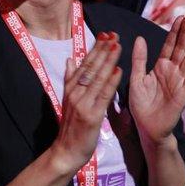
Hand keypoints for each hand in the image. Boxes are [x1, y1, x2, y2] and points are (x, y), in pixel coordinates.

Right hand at [51, 32, 121, 173]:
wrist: (66, 151)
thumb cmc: (71, 127)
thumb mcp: (68, 100)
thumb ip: (70, 79)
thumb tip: (70, 59)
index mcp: (71, 88)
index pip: (84, 63)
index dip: (95, 48)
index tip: (105, 34)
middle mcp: (75, 93)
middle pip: (91, 67)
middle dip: (103, 50)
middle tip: (114, 34)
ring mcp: (82, 104)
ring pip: (97, 78)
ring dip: (108, 61)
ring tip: (117, 46)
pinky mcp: (91, 115)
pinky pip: (103, 96)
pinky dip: (110, 82)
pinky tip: (118, 71)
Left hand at [130, 14, 184, 145]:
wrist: (148, 128)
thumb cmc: (141, 105)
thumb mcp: (136, 79)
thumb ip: (139, 59)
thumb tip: (140, 38)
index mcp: (160, 67)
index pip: (169, 45)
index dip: (174, 31)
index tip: (180, 16)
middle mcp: (172, 71)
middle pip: (181, 47)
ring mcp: (180, 81)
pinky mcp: (184, 92)